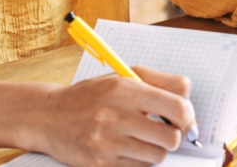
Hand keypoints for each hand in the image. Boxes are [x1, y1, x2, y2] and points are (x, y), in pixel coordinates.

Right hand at [32, 66, 197, 166]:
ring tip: (141, 139)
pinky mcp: (100, 163)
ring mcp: (106, 142)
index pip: (177, 107)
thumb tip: (188, 99)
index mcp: (124, 89)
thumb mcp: (122, 77)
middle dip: (172, 136)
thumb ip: (160, 82)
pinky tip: (125, 149)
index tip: (184, 119)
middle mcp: (115, 115)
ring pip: (157, 156)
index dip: (187, 116)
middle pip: (171, 137)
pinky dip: (138, 161)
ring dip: (155, 150)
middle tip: (163, 131)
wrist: (48, 116)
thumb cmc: (91, 96)